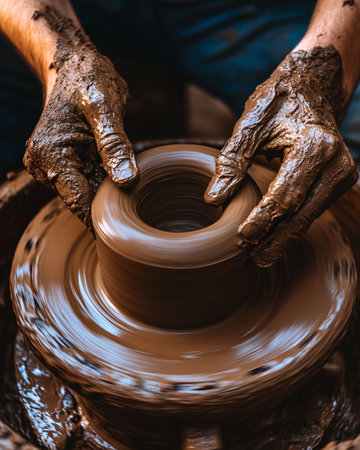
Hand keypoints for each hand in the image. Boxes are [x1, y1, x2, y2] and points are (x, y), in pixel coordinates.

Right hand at [24, 9, 137, 228]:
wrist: (75, 66)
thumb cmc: (87, 78)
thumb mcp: (104, 106)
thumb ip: (114, 144)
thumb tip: (127, 182)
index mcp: (50, 154)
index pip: (78, 202)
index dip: (103, 218)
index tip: (127, 231)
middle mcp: (45, 164)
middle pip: (83, 200)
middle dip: (109, 202)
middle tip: (138, 203)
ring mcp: (54, 165)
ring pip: (88, 192)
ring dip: (109, 190)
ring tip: (128, 175)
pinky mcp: (65, 163)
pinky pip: (89, 180)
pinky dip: (106, 180)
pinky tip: (118, 169)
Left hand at [205, 46, 357, 266]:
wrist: (313, 89)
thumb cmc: (279, 102)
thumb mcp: (250, 124)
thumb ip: (232, 162)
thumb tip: (214, 200)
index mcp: (316, 145)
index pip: (285, 195)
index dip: (264, 219)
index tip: (242, 237)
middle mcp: (337, 163)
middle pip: (301, 214)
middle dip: (274, 238)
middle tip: (251, 260)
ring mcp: (342, 174)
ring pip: (309, 216)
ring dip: (283, 237)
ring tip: (259, 256)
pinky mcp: (339, 181)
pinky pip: (313, 209)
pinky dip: (293, 225)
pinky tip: (275, 238)